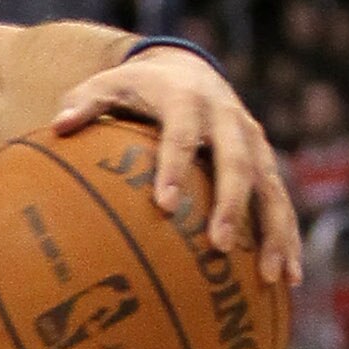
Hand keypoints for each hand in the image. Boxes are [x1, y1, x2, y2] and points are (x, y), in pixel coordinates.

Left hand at [52, 46, 301, 286]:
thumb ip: (85, 104)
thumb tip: (58, 126)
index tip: (164, 205)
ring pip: (270, 186)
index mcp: (187, 100)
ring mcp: (252, 141)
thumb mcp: (107, 85)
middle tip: (218, 245)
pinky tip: (289, 280)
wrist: (187, 68)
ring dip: (273, 231)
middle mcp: (228, 119)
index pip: (182, 135)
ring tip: (272, 276)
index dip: (175, 168)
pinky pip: (280, 202)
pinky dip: (287, 238)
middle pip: (236, 162)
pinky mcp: (265, 161)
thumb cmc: (137, 88)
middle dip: (230, 204)